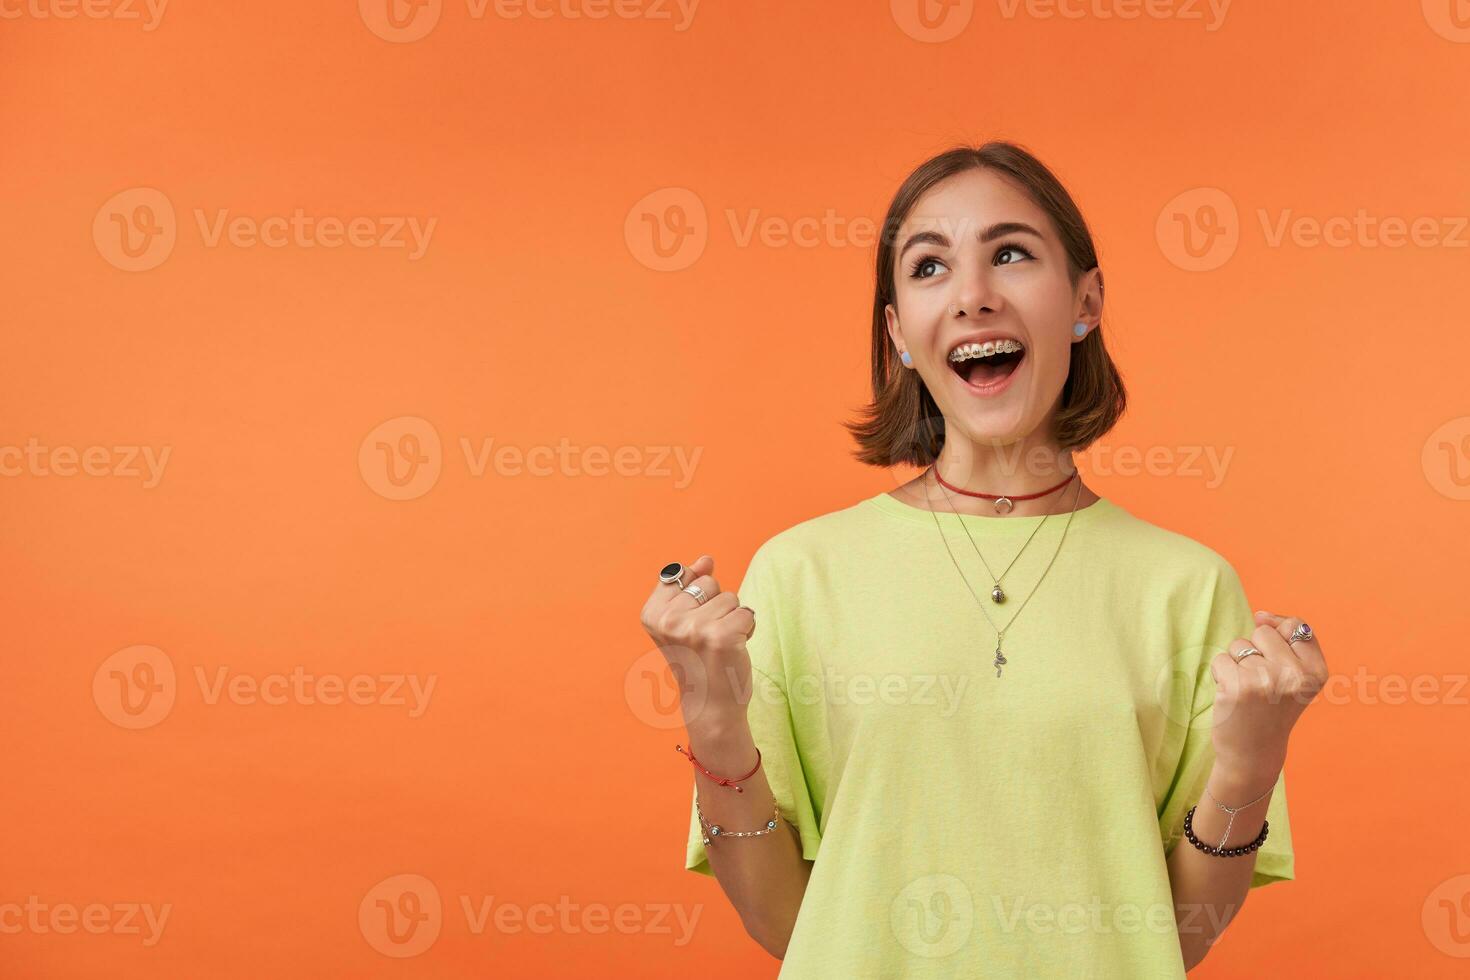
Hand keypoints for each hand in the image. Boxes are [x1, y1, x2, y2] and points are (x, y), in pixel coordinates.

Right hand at [639, 555, 757, 729]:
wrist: (709, 705)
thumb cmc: (697, 660)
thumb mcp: (682, 621)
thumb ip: (689, 584)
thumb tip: (705, 559)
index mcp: (652, 613)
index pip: (683, 573)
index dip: (695, 597)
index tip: (688, 626)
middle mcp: (669, 620)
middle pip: (709, 583)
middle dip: (716, 606)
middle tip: (706, 638)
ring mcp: (695, 628)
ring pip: (730, 597)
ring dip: (732, 619)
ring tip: (719, 645)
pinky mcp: (722, 636)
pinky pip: (747, 613)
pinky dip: (747, 629)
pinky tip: (733, 649)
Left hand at [1208, 611, 1328, 777]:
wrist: (1253, 752)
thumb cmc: (1271, 708)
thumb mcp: (1296, 676)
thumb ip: (1287, 640)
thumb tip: (1261, 615)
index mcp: (1317, 671)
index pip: (1297, 626)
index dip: (1280, 636)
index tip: (1276, 661)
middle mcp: (1296, 675)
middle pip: (1264, 633)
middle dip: (1256, 652)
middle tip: (1262, 684)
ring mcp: (1267, 681)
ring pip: (1239, 645)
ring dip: (1237, 665)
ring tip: (1248, 692)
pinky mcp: (1238, 687)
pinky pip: (1221, 660)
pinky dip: (1221, 674)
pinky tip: (1231, 696)